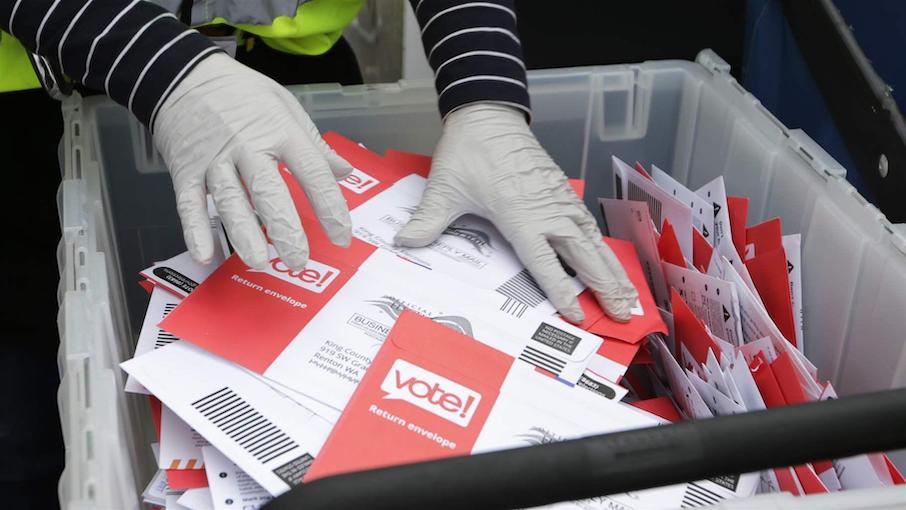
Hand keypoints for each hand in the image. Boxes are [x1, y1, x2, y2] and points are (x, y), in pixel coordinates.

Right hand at [153, 54, 351, 269]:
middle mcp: (247, 147)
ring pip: (230, 201)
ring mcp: (213, 160)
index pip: (311, 172)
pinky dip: (194, 230)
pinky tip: (204, 254)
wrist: (183, 75)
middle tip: (298, 260)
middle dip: (285, 229)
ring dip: (244, 234)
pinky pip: (188, 203)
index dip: (330, 207)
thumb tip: (344, 172)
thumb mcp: (286, 107)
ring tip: (260, 262)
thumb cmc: (242, 93)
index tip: (342, 236)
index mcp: (279, 131)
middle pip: (269, 192)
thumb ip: (314, 144)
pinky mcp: (185, 170)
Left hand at [395, 104, 637, 321]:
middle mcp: (546, 210)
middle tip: (624, 313)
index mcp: (519, 215)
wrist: (487, 114)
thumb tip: (404, 243)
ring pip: (592, 241)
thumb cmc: (468, 151)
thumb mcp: (444, 188)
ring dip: (612, 269)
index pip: (545, 261)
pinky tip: (610, 260)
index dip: (562, 290)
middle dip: (605, 286)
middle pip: (583, 255)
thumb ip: (428, 220)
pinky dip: (603, 246)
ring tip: (630, 296)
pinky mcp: (561, 190)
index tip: (578, 314)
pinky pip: (587, 224)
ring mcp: (558, 199)